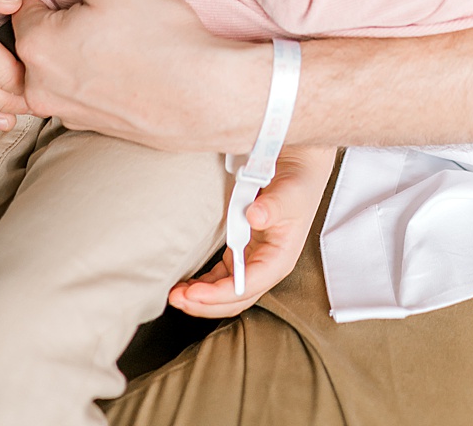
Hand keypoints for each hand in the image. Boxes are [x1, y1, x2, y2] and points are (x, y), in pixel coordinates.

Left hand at [11, 0, 268, 153]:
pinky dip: (92, 77)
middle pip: (36, 36)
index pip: (23, 1)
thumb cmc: (161, 37)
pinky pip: (76, 90)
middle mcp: (37, 87)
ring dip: (76, 50)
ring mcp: (63, 112)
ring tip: (118, 38)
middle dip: (62, 20)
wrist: (208, 98)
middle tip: (106, 12)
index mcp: (34, 47)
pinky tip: (124, 65)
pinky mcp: (87, 127)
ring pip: (56, 65)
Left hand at [169, 144, 335, 317]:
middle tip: (176, 298)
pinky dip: (204, 284)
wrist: (298, 169)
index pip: (247, 286)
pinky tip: (187, 284)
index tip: (193, 293)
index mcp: (279, 259)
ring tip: (175, 295)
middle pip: (235, 298)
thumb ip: (272, 207)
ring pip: (227, 292)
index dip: (219, 294)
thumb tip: (255, 216)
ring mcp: (254, 261)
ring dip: (201, 298)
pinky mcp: (242, 252)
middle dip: (205, 304)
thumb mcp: (289, 193)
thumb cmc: (297, 184)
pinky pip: (222, 277)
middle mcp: (266, 266)